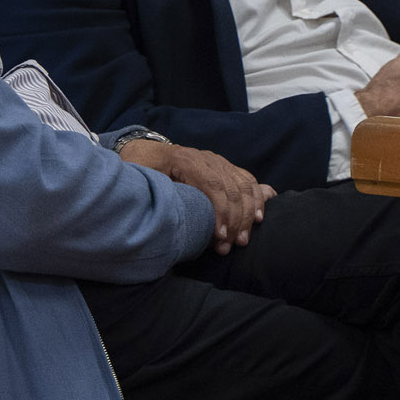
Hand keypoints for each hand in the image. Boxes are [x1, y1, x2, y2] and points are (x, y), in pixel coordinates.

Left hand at [118, 139, 275, 254]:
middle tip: (229, 246)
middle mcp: (207, 158)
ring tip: (242, 239)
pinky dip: (258, 199)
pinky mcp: (226, 168)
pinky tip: (259, 218)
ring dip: (248, 214)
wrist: (149, 153)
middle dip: (235, 221)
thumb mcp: (140, 176)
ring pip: (244, 186)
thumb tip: (163, 211)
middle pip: (232, 188)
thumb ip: (151, 189)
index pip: (212, 184)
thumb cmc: (143, 169)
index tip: (220, 236)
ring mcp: (219, 162)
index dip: (220, 211)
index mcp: (186, 159)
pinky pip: (248, 181)